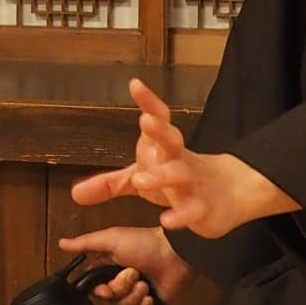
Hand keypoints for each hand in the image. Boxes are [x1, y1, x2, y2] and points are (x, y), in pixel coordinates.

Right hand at [56, 225, 195, 304]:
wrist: (175, 254)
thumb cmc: (145, 242)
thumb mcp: (110, 238)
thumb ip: (85, 243)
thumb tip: (62, 243)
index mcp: (108, 267)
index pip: (94, 287)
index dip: (100, 290)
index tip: (106, 287)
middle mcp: (121, 281)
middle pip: (109, 300)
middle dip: (121, 289)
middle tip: (133, 274)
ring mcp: (136, 293)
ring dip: (134, 296)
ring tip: (144, 282)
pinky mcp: (150, 303)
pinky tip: (150, 294)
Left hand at [72, 79, 298, 239]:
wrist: (231, 194)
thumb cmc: (178, 181)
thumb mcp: (143, 178)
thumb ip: (111, 184)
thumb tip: (74, 194)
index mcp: (164, 148)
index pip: (159, 119)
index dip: (149, 101)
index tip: (135, 84)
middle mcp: (180, 160)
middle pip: (172, 140)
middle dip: (160, 130)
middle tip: (145, 120)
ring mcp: (193, 182)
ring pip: (180, 174)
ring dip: (162, 176)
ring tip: (140, 181)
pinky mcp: (203, 207)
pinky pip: (192, 210)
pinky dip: (180, 215)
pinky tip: (166, 220)